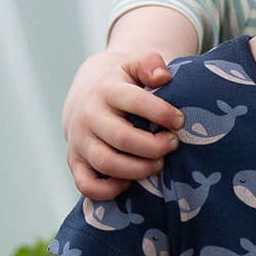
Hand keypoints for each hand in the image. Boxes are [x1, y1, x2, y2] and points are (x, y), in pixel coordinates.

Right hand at [64, 48, 185, 199]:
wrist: (86, 95)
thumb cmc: (121, 84)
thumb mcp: (134, 66)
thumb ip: (150, 64)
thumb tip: (163, 76)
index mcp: (106, 90)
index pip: (134, 101)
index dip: (161, 113)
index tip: (179, 121)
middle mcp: (89, 116)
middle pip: (122, 138)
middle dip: (154, 146)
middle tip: (172, 145)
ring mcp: (79, 141)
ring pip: (106, 163)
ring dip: (138, 170)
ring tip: (158, 165)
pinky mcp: (75, 161)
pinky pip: (87, 185)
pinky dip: (109, 191)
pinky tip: (130, 184)